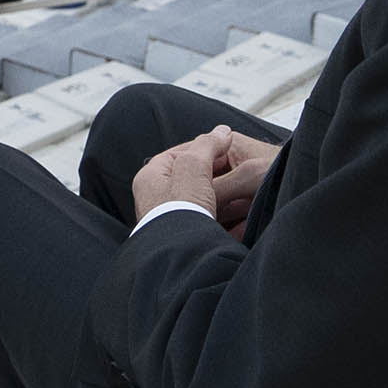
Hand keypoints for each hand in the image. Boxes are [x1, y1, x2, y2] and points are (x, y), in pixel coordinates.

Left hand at [133, 128, 267, 237]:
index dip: (204, 147)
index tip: (225, 147)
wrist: (180, 256)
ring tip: (237, 193)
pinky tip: (232, 215)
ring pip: (198, 199)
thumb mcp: (194, 168)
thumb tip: (222, 132)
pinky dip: (219, 215)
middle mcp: (153, 198)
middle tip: (234, 170)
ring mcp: (167, 219)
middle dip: (213, 173)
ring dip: (219, 195)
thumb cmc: (180, 212)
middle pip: (189, 177)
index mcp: (149, 177)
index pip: (179, 153)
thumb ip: (207, 145)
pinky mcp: (181, 236)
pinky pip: (204, 219)